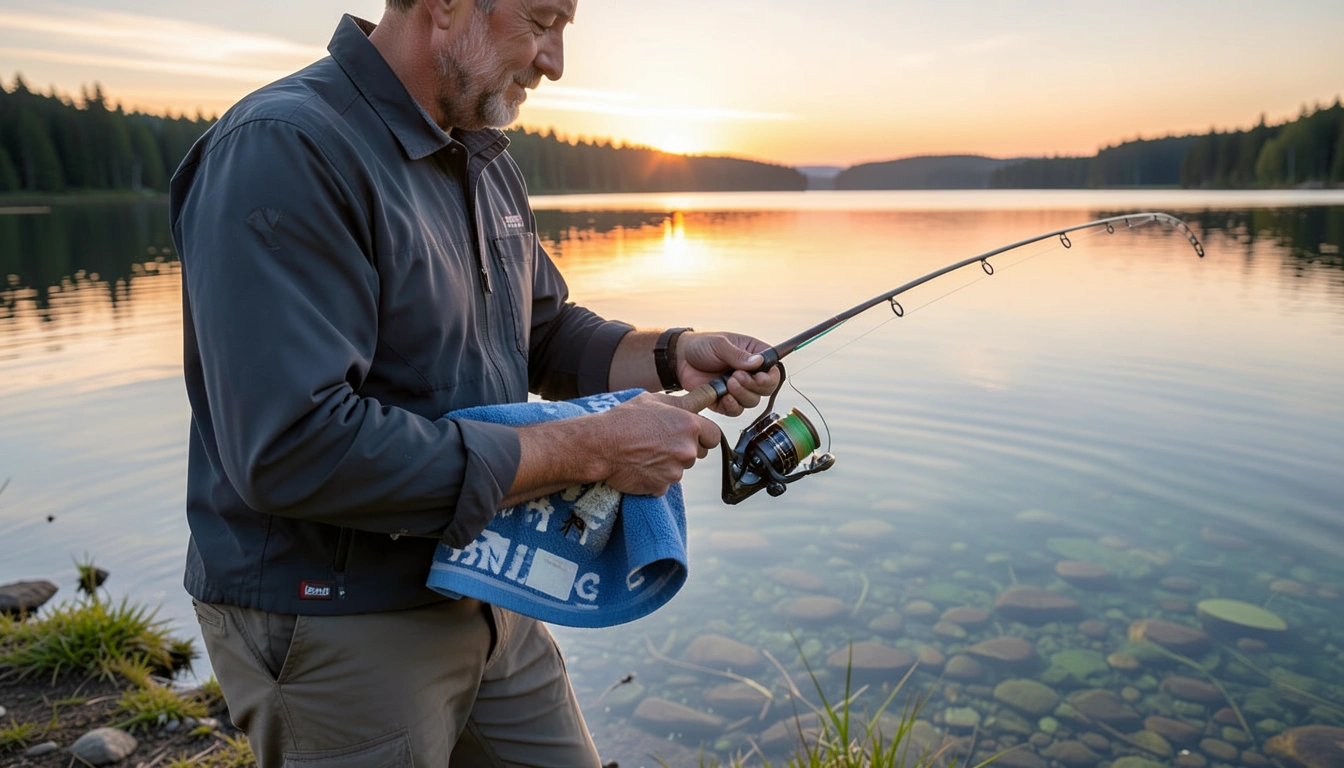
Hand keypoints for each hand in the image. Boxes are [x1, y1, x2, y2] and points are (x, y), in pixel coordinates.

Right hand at [592, 392, 721, 495]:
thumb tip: (701, 400)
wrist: (600, 445)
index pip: (714, 435)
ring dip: (668, 464)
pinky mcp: (661, 487)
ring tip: (645, 453)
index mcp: (689, 425)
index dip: (703, 435)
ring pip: (680, 469)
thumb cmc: (624, 419)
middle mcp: (687, 450)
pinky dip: (655, 478)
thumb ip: (682, 404)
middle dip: (684, 449)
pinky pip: (664, 483)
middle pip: (698, 453)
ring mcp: (675, 471)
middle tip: (661, 442)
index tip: (692, 435)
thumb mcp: (654, 401)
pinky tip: (640, 466)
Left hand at [677, 332, 780, 416]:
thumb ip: (738, 355)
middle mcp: (749, 373)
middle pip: (766, 389)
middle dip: (753, 386)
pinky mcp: (725, 401)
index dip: (770, 377)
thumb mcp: (720, 344)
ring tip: (728, 383)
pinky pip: (736, 410)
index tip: (758, 377)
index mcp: (754, 355)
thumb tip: (758, 362)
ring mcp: (738, 388)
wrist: (679, 359)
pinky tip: (724, 396)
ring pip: (752, 401)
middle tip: (737, 377)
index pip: (773, 370)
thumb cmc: (701, 346)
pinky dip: (732, 406)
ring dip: (742, 394)